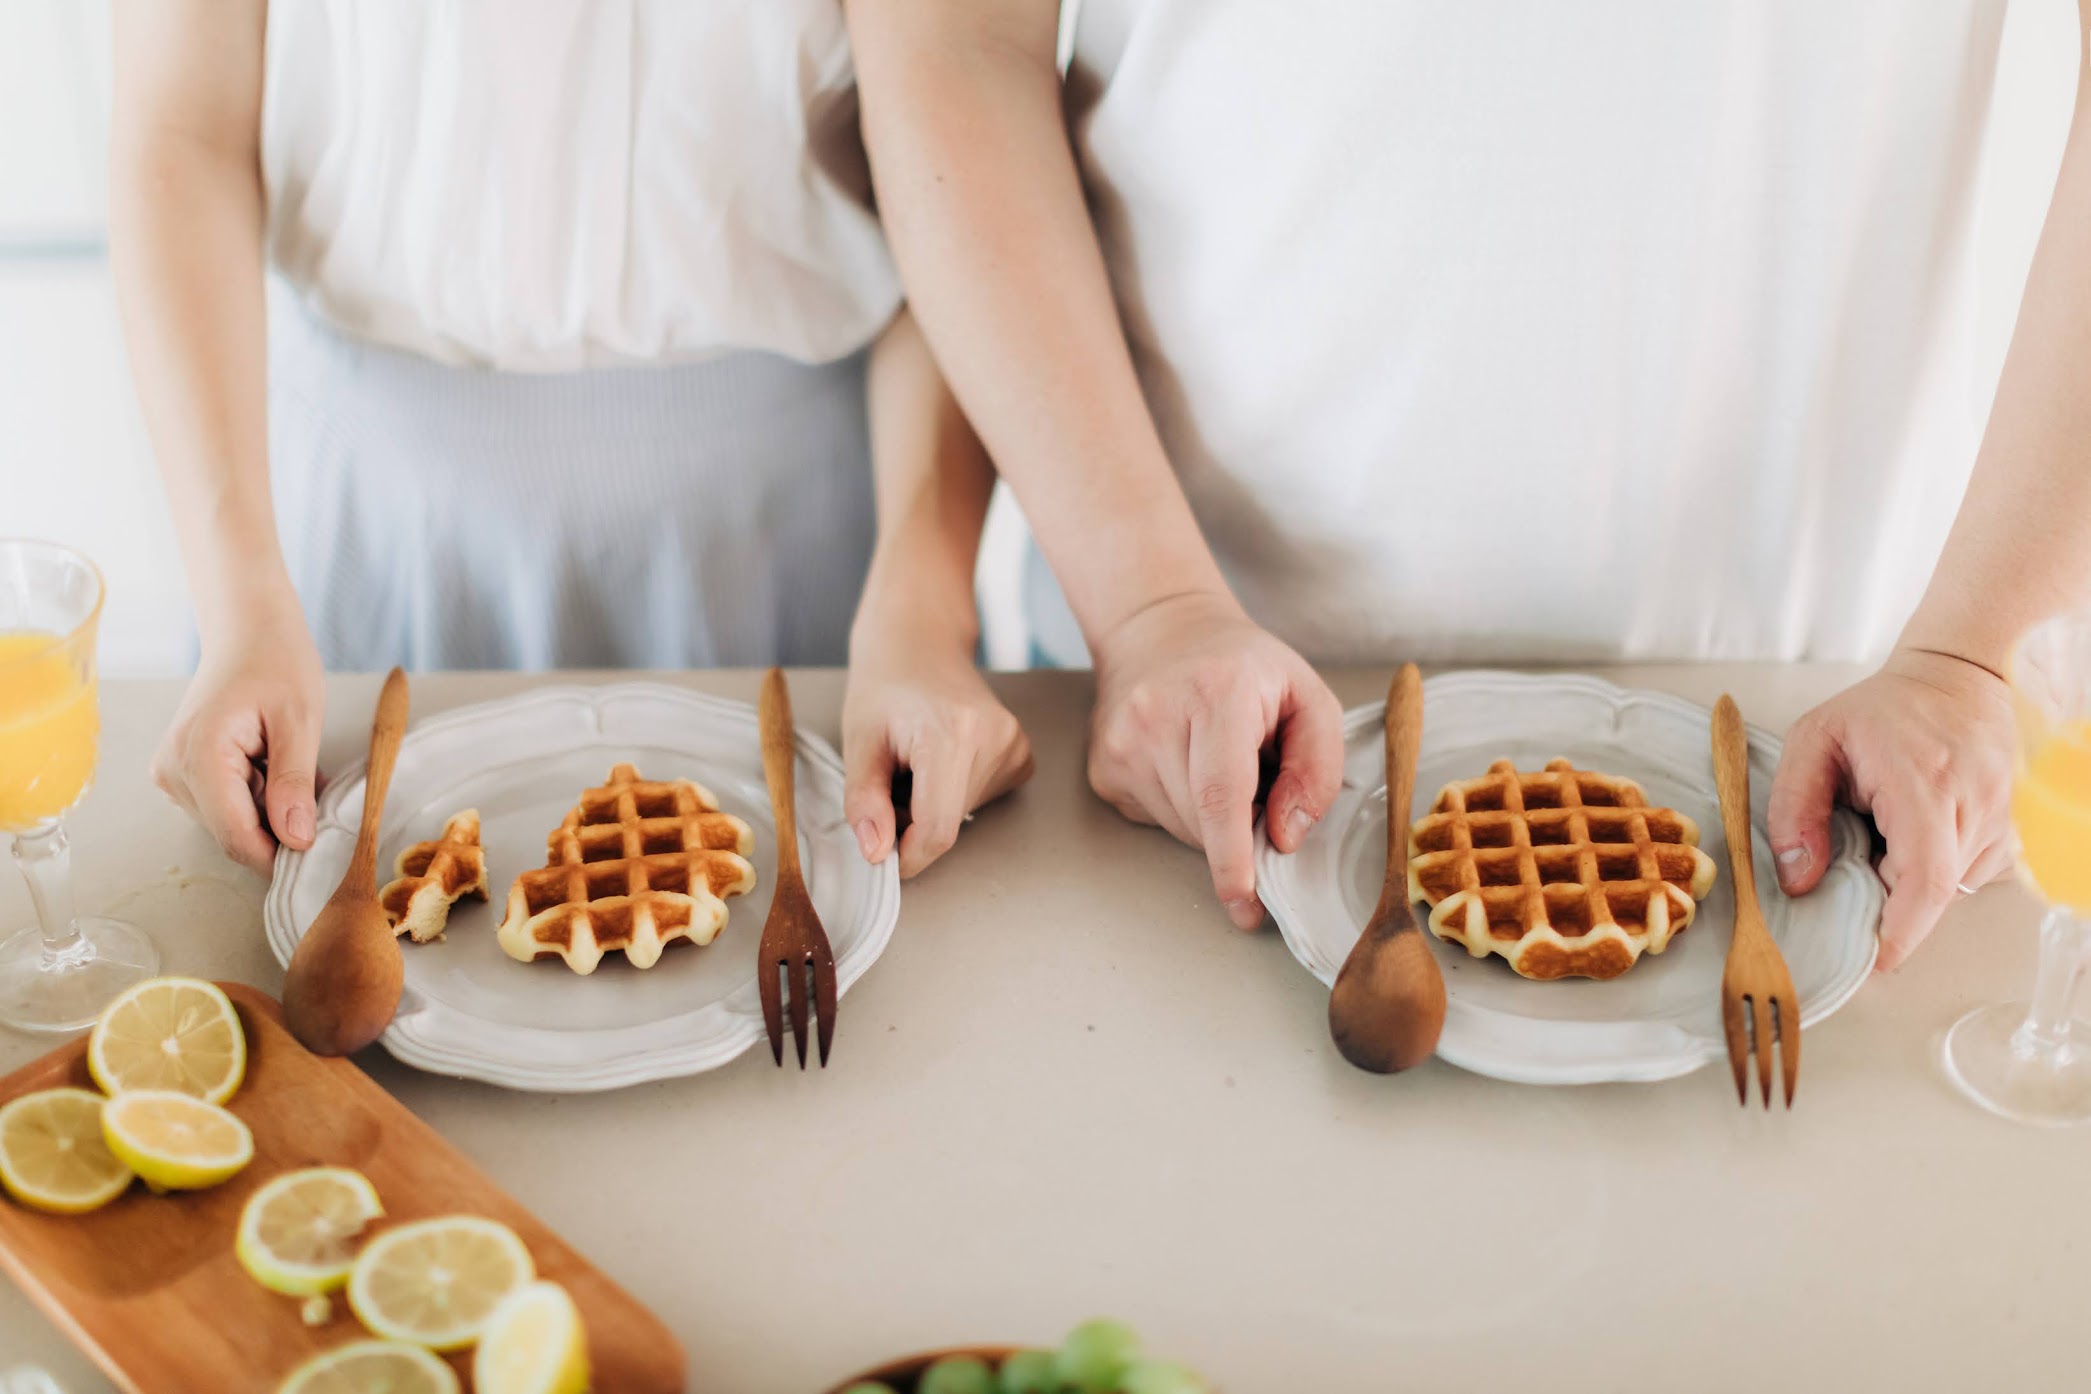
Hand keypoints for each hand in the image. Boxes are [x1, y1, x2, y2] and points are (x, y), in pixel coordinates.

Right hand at [151, 604, 325, 873]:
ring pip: (231, 823)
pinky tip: (274, 766)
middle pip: (233, 834)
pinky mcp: (182, 773)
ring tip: (291, 766)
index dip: (279, 854)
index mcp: (199, 755)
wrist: (247, 630)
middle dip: (279, 829)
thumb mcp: (300, 721)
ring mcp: (173, 773)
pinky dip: (259, 798)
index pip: (236, 836)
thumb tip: (296, 840)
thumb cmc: (276, 662)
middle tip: (317, 796)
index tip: (320, 853)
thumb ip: (294, 783)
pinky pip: (226, 806)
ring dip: (270, 811)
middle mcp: (174, 771)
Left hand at [843, 620, 1033, 877]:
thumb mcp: (858, 743)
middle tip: (891, 782)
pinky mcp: (1022, 754)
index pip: (937, 830)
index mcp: (952, 734)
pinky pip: (982, 800)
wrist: (919, 643)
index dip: (907, 855)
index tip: (882, 856)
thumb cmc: (883, 687)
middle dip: (912, 823)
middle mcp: (995, 739)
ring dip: (932, 808)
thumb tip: (877, 854)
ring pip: (964, 816)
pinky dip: (953, 794)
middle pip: (949, 824)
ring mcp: (1015, 745)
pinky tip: (942, 760)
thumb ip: (864, 803)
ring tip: (915, 764)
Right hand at [1087, 590, 1345, 930]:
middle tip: (1259, 785)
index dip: (1233, 856)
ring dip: (1212, 822)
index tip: (1244, 901)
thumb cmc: (1242, 666)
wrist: (1159, 629)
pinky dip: (1182, 811)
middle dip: (1242, 831)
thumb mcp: (1307, 695)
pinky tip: (1184, 765)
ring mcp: (1119, 745)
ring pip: (1182, 830)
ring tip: (1217, 762)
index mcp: (1215, 693)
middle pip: (1205, 822)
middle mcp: (1154, 717)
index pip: (1220, 792)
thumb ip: (1317, 766)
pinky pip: (1156, 820)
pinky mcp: (1103, 769)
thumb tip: (1285, 837)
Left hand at [1768, 648, 2015, 970]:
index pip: (1925, 880)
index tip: (1872, 957)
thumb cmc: (1883, 709)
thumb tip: (1798, 880)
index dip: (1900, 930)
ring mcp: (2004, 822)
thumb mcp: (1814, 740)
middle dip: (1885, 900)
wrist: (1959, 676)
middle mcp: (1978, 808)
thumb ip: (1794, 808)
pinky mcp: (2011, 832)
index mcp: (1927, 785)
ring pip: (1949, 889)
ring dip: (1907, 879)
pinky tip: (1912, 829)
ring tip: (1883, 827)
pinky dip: (1930, 868)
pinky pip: (1965, 874)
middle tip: (1849, 865)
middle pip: (1931, 894)